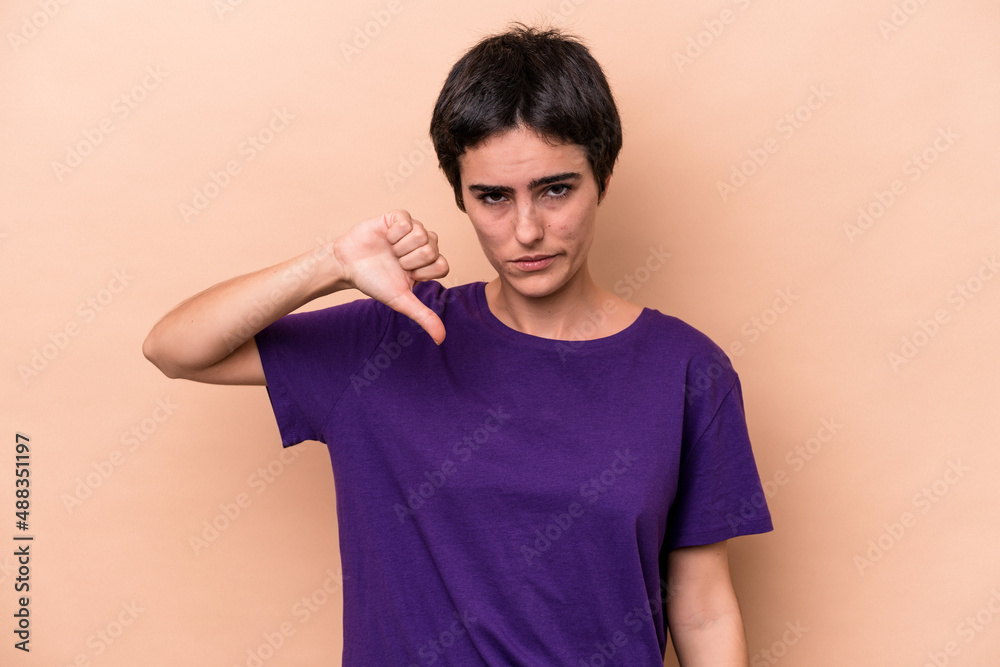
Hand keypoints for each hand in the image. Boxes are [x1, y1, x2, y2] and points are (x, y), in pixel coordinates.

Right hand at [332, 209, 449, 343]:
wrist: (348, 266)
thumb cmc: (375, 282)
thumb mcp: (401, 301)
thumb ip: (424, 316)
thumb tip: (441, 340)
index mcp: (429, 264)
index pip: (442, 265)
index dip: (422, 272)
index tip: (407, 275)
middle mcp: (424, 245)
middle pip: (432, 249)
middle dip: (409, 260)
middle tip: (396, 262)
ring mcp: (412, 230)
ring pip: (421, 234)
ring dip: (400, 247)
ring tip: (390, 251)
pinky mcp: (398, 218)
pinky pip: (406, 221)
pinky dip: (393, 233)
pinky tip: (386, 238)